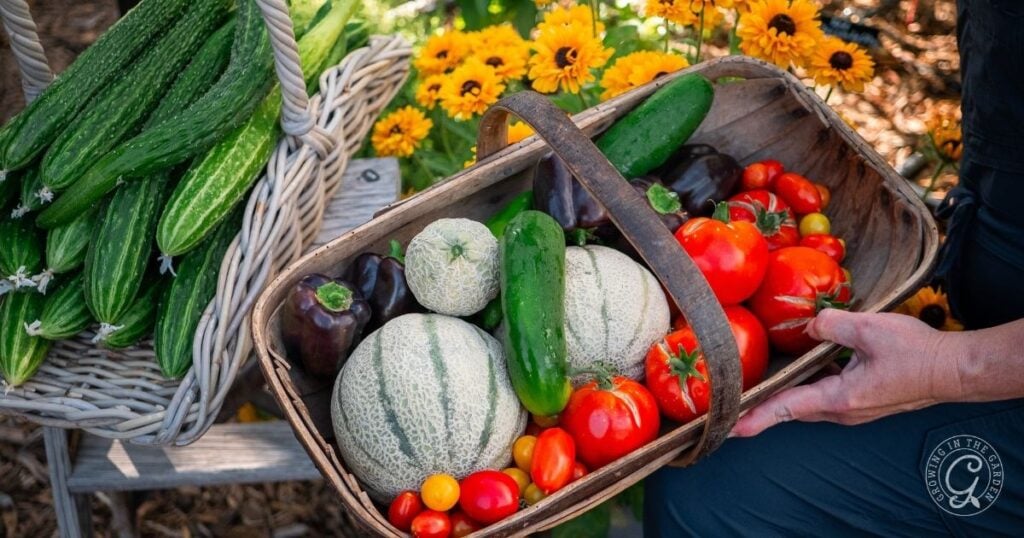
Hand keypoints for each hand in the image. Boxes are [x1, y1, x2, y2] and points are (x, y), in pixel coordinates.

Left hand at [730, 309, 964, 437]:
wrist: (955, 370)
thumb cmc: (916, 353)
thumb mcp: (869, 329)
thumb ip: (831, 325)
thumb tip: (809, 326)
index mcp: (839, 398)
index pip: (786, 407)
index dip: (755, 416)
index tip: (730, 427)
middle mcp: (842, 410)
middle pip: (792, 408)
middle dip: (761, 408)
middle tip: (731, 407)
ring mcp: (853, 408)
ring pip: (808, 401)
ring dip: (784, 395)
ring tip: (756, 389)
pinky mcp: (862, 400)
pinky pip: (825, 394)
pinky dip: (807, 384)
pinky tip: (803, 365)